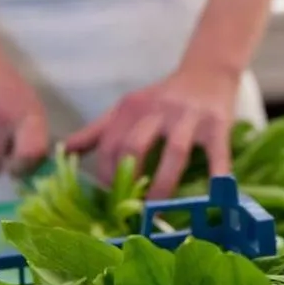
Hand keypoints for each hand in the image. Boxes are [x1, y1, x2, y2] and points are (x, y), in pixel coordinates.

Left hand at [64, 63, 239, 198]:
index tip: (108, 199)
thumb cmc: (164, 97)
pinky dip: (217, 174)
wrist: (208, 72)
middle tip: (129, 209)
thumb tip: (65, 150)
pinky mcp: (217, 124)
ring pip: (174, 152)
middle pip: (135, 145)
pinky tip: (214, 197)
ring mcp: (189, 117)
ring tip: (157, 212)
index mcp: (131, 108)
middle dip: (129, 180)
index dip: (105, 174)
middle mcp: (158, 109)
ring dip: (164, 184)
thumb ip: (98, 130)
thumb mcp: (129, 108)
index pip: (109, 144)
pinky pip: (217, 153)